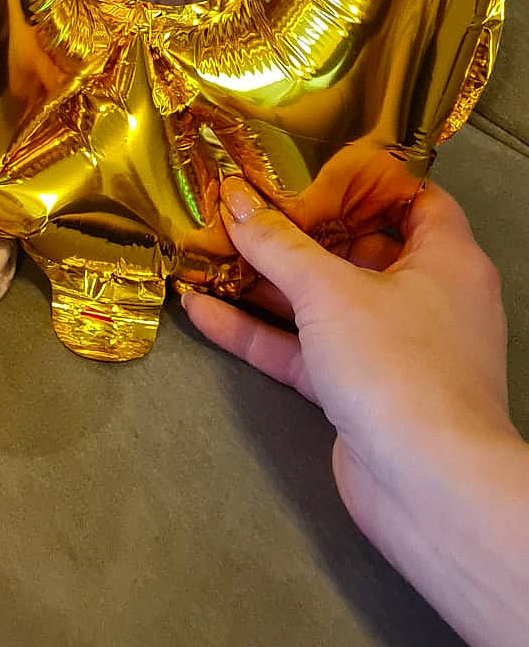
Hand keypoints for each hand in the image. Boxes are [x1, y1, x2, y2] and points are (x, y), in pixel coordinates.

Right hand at [186, 176, 528, 646]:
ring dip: (265, 281)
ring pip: (322, 302)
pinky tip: (201, 311)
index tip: (307, 157)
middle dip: (294, 228)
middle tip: (240, 197)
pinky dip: (260, 332)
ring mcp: (392, 349)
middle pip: (356, 248)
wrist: (430, 488)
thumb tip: (234, 198)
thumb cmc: (400, 366)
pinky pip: (304, 350)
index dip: (365, 176)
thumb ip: (278, 244)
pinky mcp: (360, 391)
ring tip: (204, 248)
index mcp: (446, 260)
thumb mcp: (330, 290)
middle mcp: (425, 299)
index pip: (414, 199)